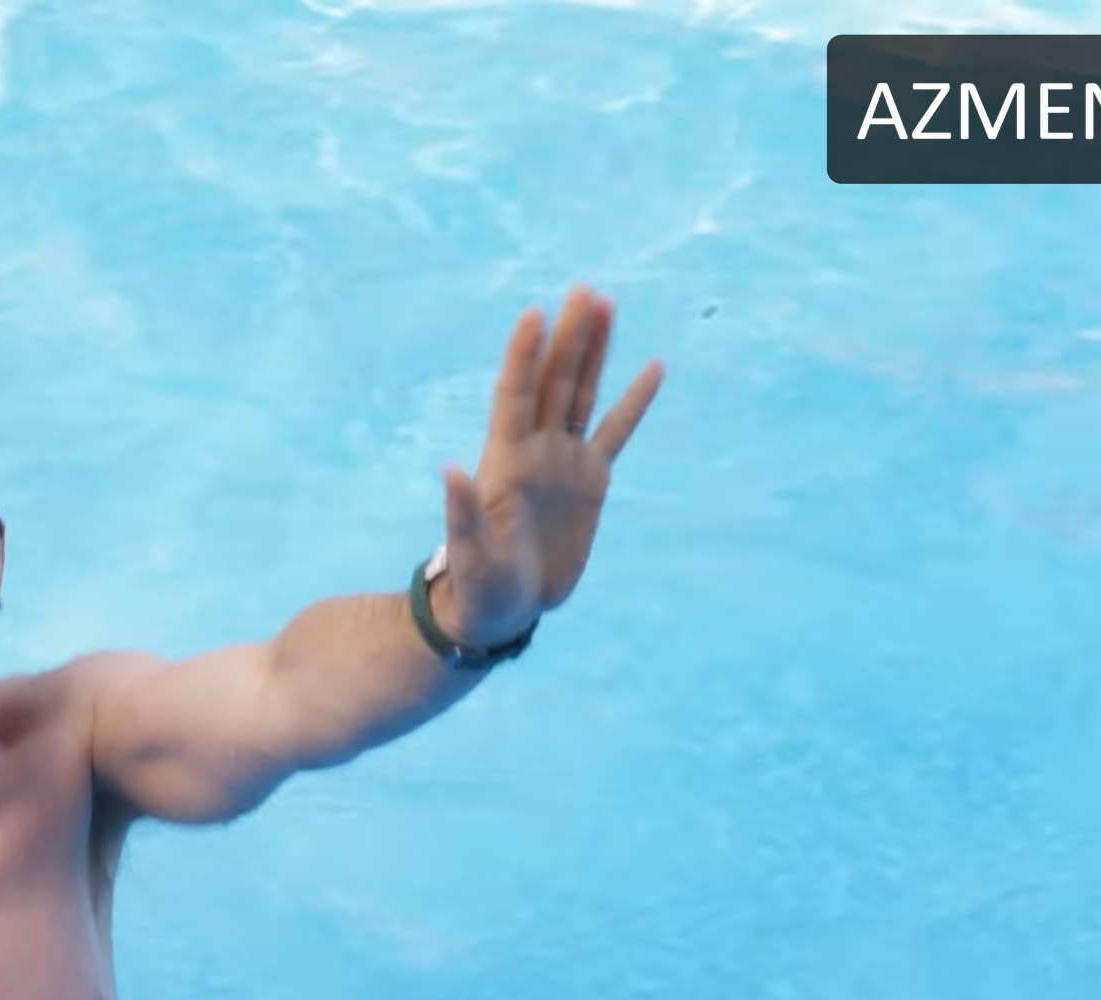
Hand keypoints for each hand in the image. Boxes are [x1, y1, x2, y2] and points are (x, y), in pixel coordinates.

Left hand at [434, 286, 664, 642]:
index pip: (515, 395)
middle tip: (585, 290)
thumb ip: (462, 512)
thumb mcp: (470, 553)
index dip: (523, 356)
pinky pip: (616, 432)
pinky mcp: (590, 480)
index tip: (534, 314)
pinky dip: (634, 402)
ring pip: (583, 394)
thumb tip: (448, 470)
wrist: (504, 607)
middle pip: (555, 381)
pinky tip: (653, 367)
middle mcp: (535, 450)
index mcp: (504, 461)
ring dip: (594, 351)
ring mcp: (564, 460)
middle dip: (569, 337)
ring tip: (606, 305)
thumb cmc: (479, 584)